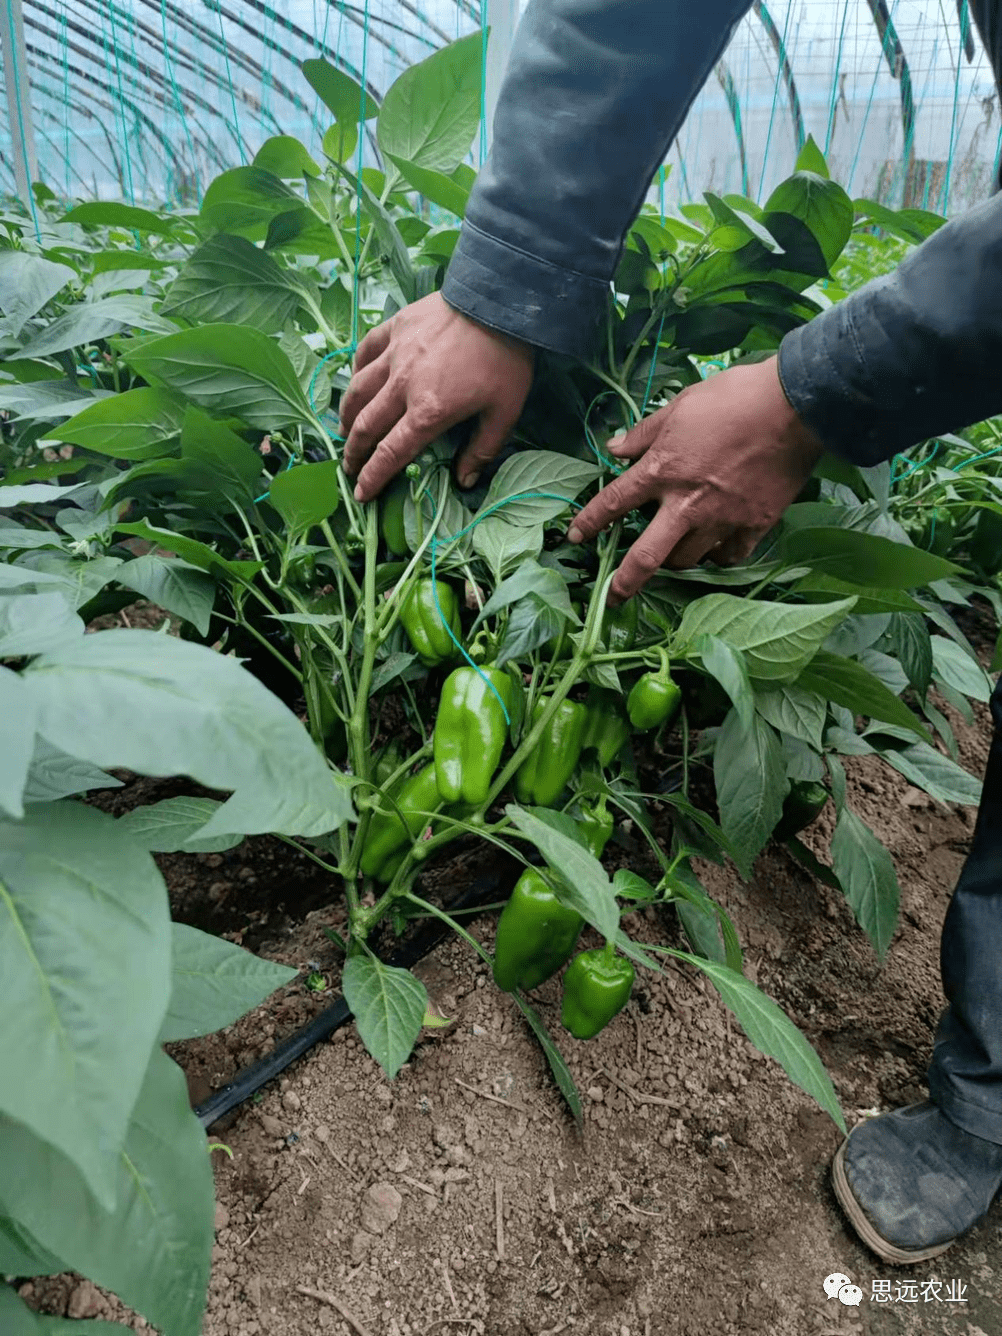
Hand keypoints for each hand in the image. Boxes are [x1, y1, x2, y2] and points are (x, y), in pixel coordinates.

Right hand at [338, 291, 535, 501]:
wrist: (498, 301)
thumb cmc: (505, 359)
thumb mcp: (505, 411)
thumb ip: (482, 449)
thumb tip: (465, 480)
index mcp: (427, 412)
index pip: (391, 453)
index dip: (373, 477)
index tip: (361, 494)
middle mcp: (402, 386)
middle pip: (366, 426)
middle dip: (354, 453)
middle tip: (349, 467)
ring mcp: (394, 355)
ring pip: (357, 390)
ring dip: (346, 415)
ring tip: (344, 430)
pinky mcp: (394, 328)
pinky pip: (365, 351)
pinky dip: (356, 370)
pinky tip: (356, 380)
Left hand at [566, 356, 824, 604]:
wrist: (794, 405)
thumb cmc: (733, 397)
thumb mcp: (679, 406)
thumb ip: (644, 433)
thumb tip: (613, 448)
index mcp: (663, 470)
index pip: (614, 502)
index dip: (590, 521)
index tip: (575, 536)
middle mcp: (687, 503)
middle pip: (647, 556)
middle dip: (625, 582)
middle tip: (613, 598)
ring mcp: (722, 519)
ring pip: (688, 559)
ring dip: (675, 561)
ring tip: (672, 555)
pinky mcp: (754, 525)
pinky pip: (729, 555)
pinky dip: (719, 556)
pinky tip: (715, 549)